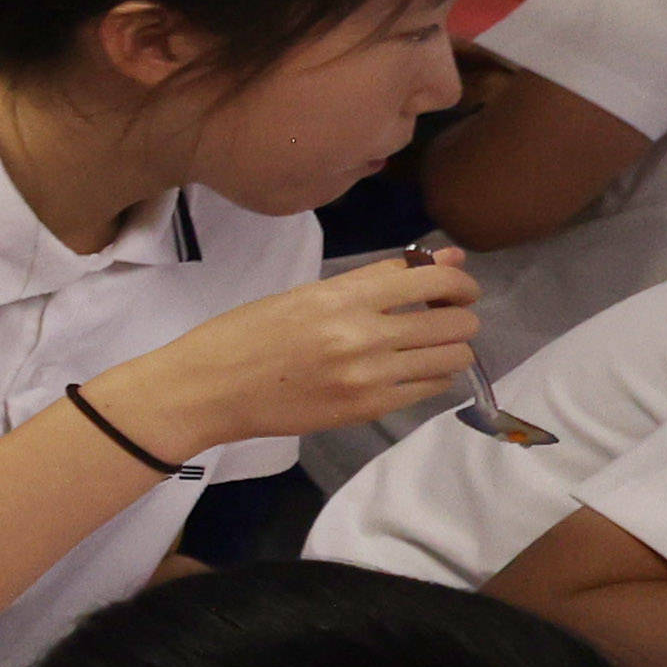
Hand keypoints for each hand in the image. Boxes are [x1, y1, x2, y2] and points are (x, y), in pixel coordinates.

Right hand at [112, 250, 482, 462]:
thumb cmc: (246, 334)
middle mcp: (363, 334)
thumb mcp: (306, 295)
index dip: (458, 280)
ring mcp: (369, 376)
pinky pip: (432, 387)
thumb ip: (377, 278)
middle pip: (455, 320)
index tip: (454, 286)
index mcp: (341, 296)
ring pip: (454, 356)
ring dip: (449, 348)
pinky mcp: (368, 408)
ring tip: (425, 346)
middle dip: (458, 315)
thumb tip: (446, 258)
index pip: (433, 278)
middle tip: (439, 316)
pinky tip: (407, 370)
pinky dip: (431, 375)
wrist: (207, 390)